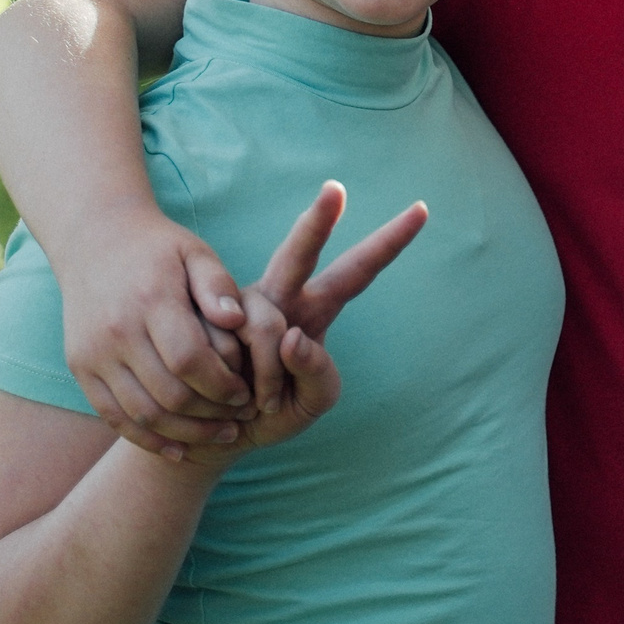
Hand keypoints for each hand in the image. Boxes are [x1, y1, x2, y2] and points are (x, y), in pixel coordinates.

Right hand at [58, 206, 259, 459]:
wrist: (94, 241)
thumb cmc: (160, 248)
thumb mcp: (196, 253)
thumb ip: (219, 286)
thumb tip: (237, 319)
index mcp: (150, 300)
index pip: (190, 359)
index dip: (224, 384)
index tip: (250, 392)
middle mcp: (116, 332)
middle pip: (167, 394)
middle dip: (210, 414)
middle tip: (240, 419)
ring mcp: (92, 354)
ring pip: (140, 413)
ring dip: (184, 433)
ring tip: (219, 435)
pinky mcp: (81, 368)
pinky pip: (113, 417)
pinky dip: (145, 438)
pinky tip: (177, 448)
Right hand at [231, 182, 426, 429]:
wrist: (213, 434)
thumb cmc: (276, 413)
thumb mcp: (314, 402)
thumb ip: (318, 374)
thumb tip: (291, 338)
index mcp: (316, 307)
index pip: (357, 271)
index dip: (389, 243)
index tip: (422, 211)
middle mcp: (278, 295)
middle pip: (299, 254)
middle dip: (317, 221)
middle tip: (335, 190)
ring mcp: (238, 306)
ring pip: (263, 327)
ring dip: (266, 381)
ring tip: (258, 404)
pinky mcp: (201, 323)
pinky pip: (223, 348)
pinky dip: (232, 387)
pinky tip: (228, 401)